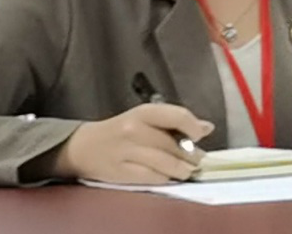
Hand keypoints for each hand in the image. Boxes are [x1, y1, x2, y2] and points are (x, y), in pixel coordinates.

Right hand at [52, 104, 212, 183]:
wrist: (84, 147)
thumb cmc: (119, 131)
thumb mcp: (143, 118)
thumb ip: (174, 122)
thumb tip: (207, 127)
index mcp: (142, 112)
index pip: (176, 115)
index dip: (194, 127)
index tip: (200, 135)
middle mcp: (134, 130)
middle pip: (174, 145)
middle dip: (191, 155)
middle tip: (197, 159)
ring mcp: (127, 153)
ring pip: (167, 164)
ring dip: (183, 170)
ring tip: (186, 170)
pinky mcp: (123, 173)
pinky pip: (154, 179)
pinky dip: (167, 179)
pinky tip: (169, 177)